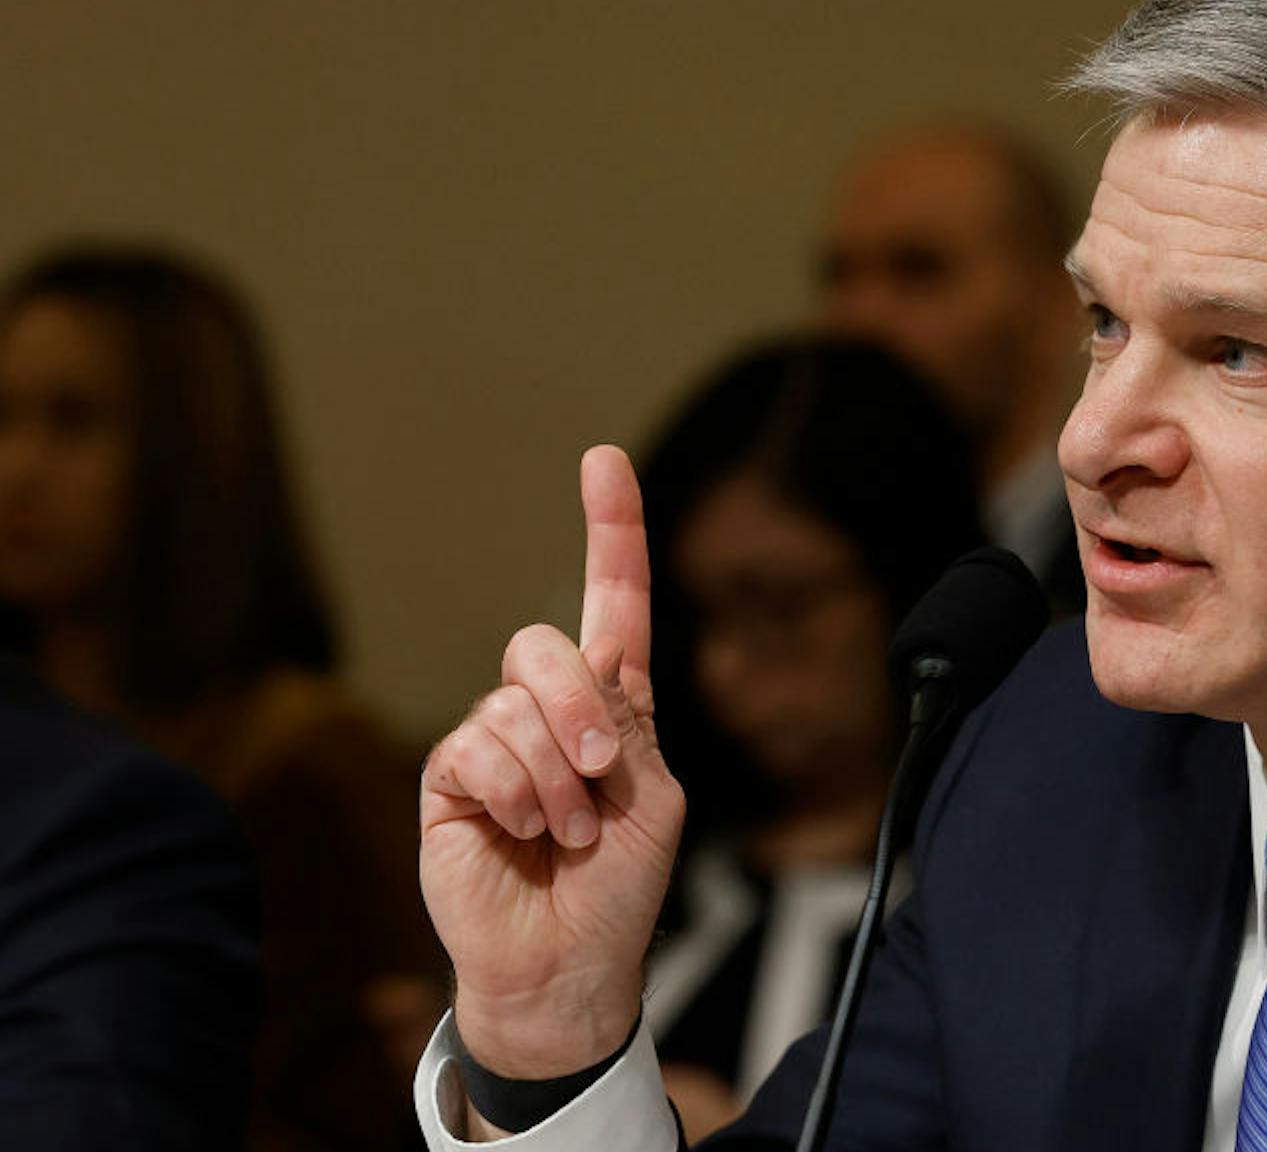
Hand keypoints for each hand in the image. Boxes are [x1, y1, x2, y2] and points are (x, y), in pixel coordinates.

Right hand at [420, 446, 686, 1079]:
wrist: (569, 962)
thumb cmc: (620, 887)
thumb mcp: (654, 796)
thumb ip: (628, 724)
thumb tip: (581, 668)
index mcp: (612, 705)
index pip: (610, 601)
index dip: (610, 531)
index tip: (603, 460)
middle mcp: (546, 709)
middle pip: (544, 645)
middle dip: (579, 708)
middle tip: (602, 774)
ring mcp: (492, 739)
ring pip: (513, 704)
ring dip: (557, 778)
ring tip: (568, 834)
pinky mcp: (448, 777)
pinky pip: (475, 746)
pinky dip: (517, 794)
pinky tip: (526, 835)